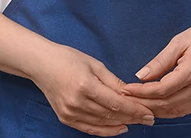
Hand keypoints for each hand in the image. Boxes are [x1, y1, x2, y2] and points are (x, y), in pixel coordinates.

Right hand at [29, 44, 155, 135]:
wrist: (40, 64)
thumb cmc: (66, 59)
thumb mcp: (94, 65)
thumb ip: (114, 82)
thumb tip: (133, 95)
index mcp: (85, 85)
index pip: (117, 103)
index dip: (135, 110)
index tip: (150, 113)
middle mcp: (76, 102)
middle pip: (112, 115)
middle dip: (133, 118)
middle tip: (149, 119)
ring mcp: (69, 112)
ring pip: (103, 124)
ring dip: (122, 124)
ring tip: (137, 122)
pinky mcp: (65, 118)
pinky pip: (90, 129)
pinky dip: (106, 131)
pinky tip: (120, 128)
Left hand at [123, 23, 190, 118]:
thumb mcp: (178, 43)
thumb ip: (159, 62)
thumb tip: (140, 75)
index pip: (161, 90)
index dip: (141, 92)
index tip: (125, 89)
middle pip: (165, 104)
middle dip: (142, 103)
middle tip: (124, 99)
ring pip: (173, 111)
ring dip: (152, 110)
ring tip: (134, 104)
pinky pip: (182, 110)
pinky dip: (165, 111)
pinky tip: (152, 106)